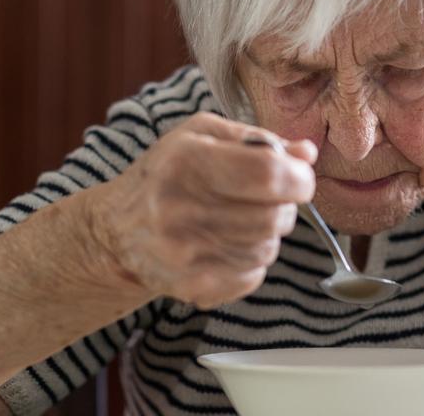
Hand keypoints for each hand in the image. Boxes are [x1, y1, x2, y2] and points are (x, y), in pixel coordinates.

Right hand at [85, 112, 316, 308]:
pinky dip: (251, 260)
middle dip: (284, 206)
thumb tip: (307, 154)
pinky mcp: (191, 286)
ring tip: (239, 219)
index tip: (298, 177)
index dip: (298, 177)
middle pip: (274, 216)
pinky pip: (253, 276)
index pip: (269, 174)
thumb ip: (259, 140)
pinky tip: (226, 244)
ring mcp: (185, 254)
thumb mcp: (204, 135)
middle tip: (266, 198)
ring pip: (268, 248)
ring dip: (267, 234)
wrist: (116, 230)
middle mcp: (181, 209)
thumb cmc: (167, 173)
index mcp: (188, 160)